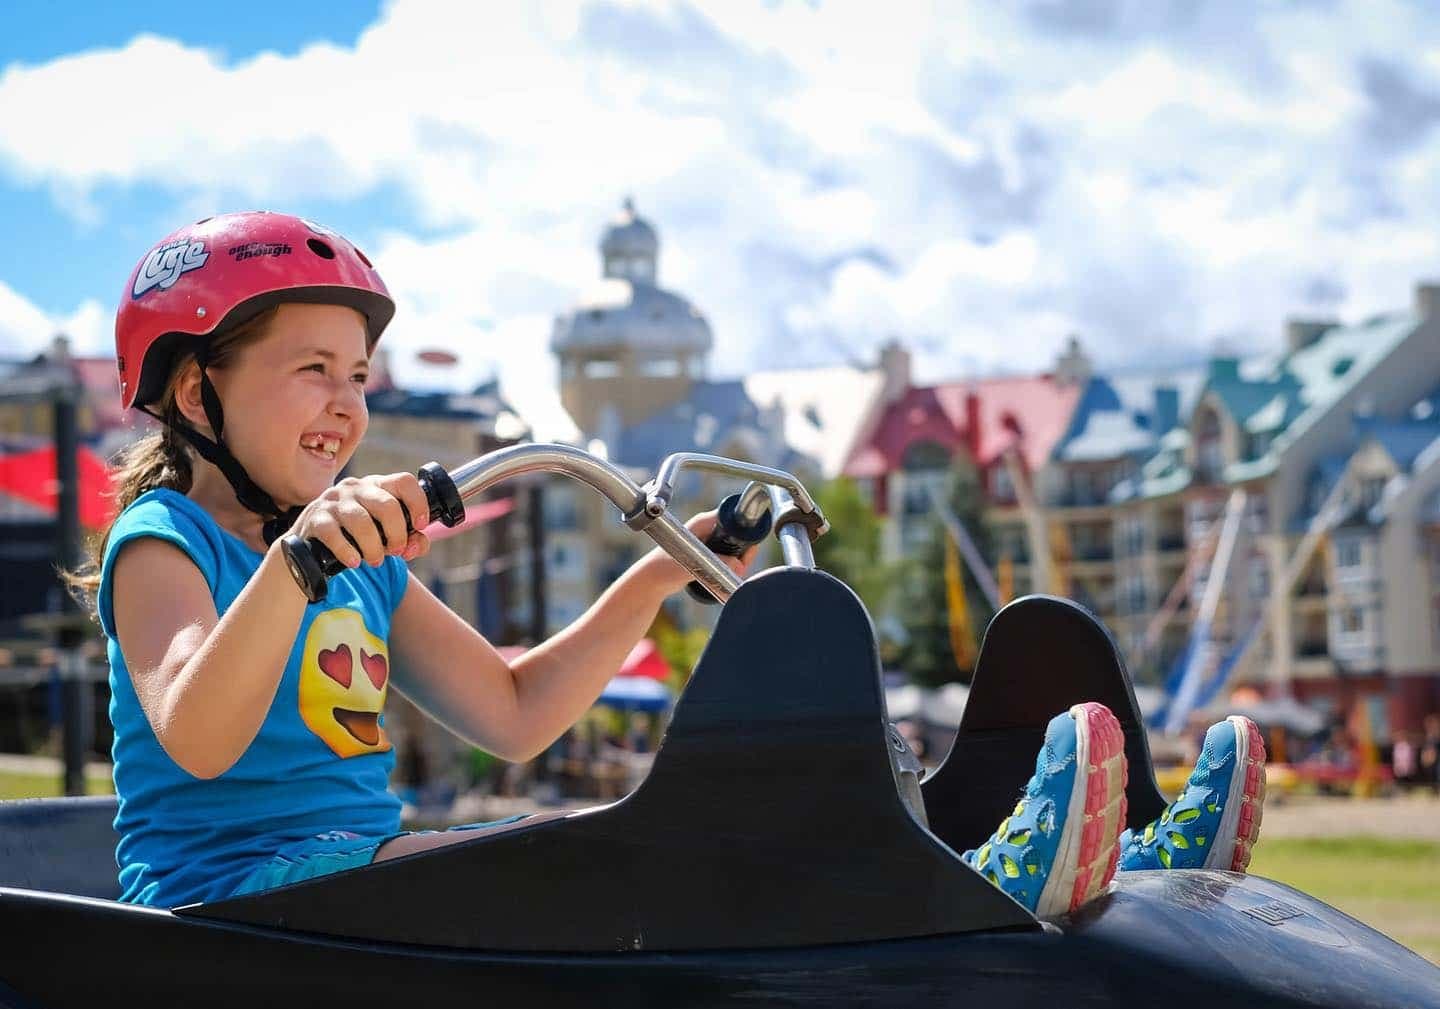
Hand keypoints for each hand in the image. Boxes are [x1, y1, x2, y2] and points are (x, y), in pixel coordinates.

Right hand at [286, 473, 432, 567]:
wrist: (313, 547)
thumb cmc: (358, 537)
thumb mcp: (386, 535)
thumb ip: (411, 540)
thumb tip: (415, 546)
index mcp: (377, 486)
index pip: (404, 482)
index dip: (417, 503)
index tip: (420, 525)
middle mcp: (355, 488)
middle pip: (386, 505)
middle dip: (397, 534)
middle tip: (395, 551)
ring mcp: (333, 500)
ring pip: (361, 520)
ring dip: (373, 547)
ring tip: (375, 560)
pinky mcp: (315, 518)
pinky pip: (333, 533)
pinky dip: (347, 551)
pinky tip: (353, 561)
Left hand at [635, 511, 760, 597]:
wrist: (650, 581)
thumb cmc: (663, 568)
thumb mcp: (693, 565)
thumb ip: (717, 564)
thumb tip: (739, 565)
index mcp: (703, 522)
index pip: (733, 517)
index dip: (745, 532)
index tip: (748, 550)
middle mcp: (706, 527)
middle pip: (737, 533)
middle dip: (744, 551)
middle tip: (742, 567)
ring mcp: (707, 539)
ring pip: (733, 546)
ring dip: (739, 560)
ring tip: (735, 573)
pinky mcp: (706, 551)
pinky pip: (727, 554)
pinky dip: (731, 564)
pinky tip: (729, 574)